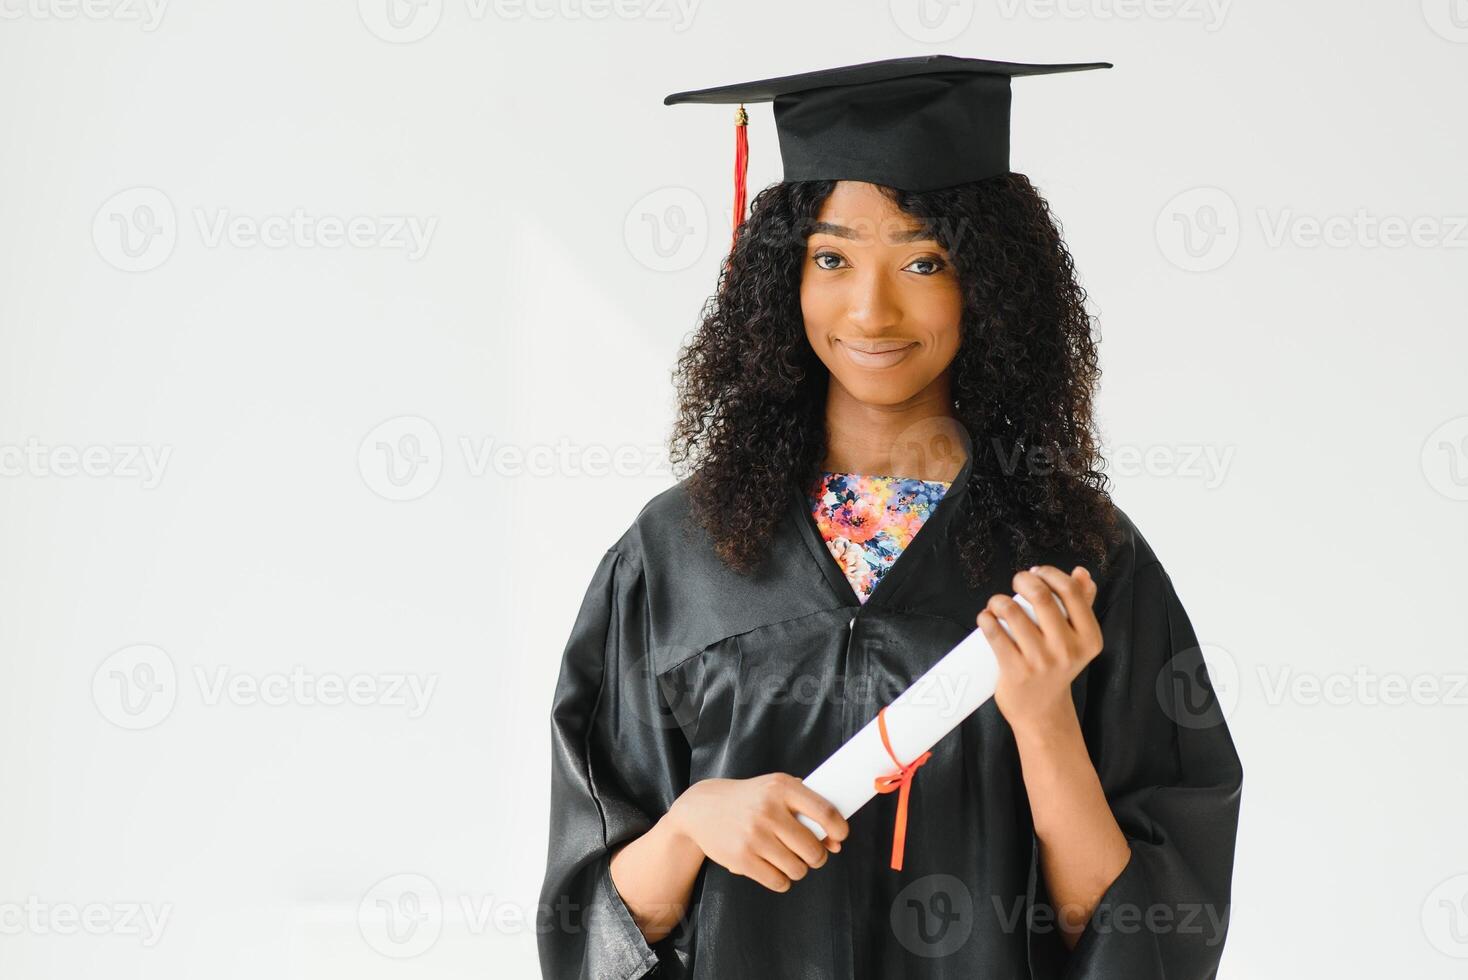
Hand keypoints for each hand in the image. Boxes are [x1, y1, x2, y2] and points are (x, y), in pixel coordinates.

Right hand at [667, 774, 848, 892]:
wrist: (702, 808)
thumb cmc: (749, 800)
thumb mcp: (775, 791)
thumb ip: (808, 809)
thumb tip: (836, 843)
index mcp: (781, 787)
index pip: (825, 812)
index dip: (839, 829)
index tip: (839, 837)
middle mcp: (768, 810)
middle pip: (813, 849)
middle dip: (817, 856)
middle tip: (809, 853)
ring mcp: (754, 836)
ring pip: (798, 869)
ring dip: (798, 869)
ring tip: (787, 858)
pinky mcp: (742, 859)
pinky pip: (779, 882)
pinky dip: (782, 880)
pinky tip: (773, 868)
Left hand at [977, 565, 1102, 737]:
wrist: (1042, 711)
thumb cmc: (1057, 666)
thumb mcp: (1077, 639)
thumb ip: (1082, 605)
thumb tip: (1082, 573)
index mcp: (1089, 638)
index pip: (1071, 591)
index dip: (1050, 574)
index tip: (1036, 573)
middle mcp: (1068, 650)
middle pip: (1041, 596)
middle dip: (1023, 580)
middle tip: (1016, 582)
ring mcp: (1041, 662)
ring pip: (1013, 612)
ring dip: (999, 600)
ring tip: (997, 605)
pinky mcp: (1016, 671)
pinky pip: (995, 634)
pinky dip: (986, 619)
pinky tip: (986, 618)